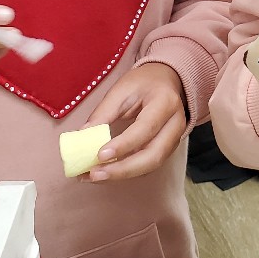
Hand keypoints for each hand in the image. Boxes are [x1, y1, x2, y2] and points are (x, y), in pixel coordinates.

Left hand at [82, 62, 186, 181]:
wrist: (166, 81)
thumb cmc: (144, 83)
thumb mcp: (122, 89)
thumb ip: (104, 112)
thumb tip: (83, 137)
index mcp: (166, 102)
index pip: (146, 128)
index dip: (123, 144)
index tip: (99, 155)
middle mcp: (175, 124)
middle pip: (153, 156)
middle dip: (123, 169)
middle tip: (94, 174)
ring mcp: (174, 140)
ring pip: (150, 166)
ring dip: (121, 175)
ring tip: (93, 176)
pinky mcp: (167, 150)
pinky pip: (147, 166)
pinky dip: (125, 172)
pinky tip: (104, 173)